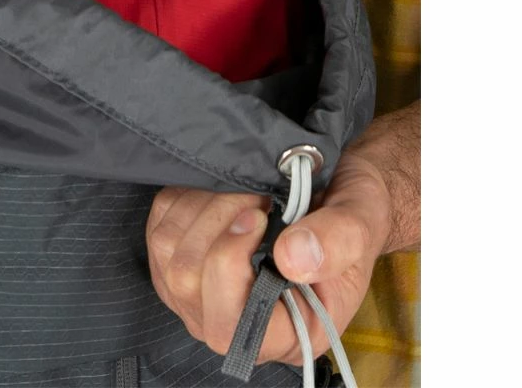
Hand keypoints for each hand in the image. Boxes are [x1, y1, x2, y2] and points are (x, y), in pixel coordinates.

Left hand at [144, 102, 419, 364]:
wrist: (336, 192)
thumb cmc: (352, 214)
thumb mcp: (361, 223)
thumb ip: (336, 242)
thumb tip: (292, 258)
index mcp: (285, 333)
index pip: (229, 326)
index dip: (228, 265)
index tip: (257, 214)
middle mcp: (235, 322)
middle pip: (187, 281)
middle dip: (216, 220)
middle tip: (256, 191)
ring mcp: (199, 293)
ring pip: (167, 250)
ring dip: (203, 205)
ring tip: (244, 188)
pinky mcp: (178, 256)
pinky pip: (160, 224)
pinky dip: (186, 197)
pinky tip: (220, 188)